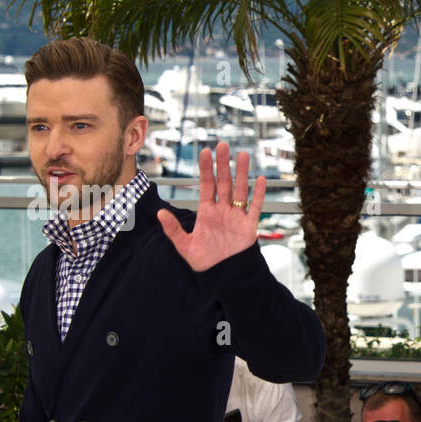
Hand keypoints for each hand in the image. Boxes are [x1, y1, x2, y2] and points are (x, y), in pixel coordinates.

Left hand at [158, 141, 265, 271]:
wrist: (223, 276)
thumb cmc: (204, 262)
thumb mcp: (184, 246)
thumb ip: (173, 230)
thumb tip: (160, 213)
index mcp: (207, 212)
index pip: (207, 185)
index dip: (206, 169)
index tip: (205, 152)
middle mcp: (223, 211)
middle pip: (224, 182)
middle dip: (223, 164)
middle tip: (223, 145)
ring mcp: (237, 217)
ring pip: (241, 190)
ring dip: (242, 173)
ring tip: (243, 155)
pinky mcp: (249, 227)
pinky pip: (255, 207)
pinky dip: (258, 194)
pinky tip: (260, 180)